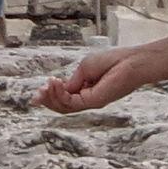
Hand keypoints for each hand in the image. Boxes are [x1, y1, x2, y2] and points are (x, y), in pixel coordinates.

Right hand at [36, 48, 160, 113]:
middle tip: (37, 94)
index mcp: (85, 91)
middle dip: (47, 100)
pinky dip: (60, 95)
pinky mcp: (93, 102)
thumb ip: (72, 81)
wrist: (130, 62)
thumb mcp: (85, 68)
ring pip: (64, 108)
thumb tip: (60, 89)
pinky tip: (55, 84)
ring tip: (46, 86)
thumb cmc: (111, 61)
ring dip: (51, 97)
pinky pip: (71, 103)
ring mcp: (90, 102)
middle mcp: (87, 99)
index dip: (50, 94)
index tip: (39, 90)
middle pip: (62, 106)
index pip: (64, 98)